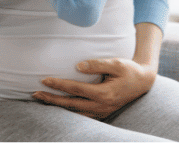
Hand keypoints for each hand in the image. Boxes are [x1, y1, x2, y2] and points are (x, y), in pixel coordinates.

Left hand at [32, 58, 156, 119]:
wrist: (143, 82)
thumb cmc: (129, 70)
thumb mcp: (116, 63)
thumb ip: (97, 64)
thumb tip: (78, 66)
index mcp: (104, 93)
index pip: (76, 89)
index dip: (59, 85)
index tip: (45, 79)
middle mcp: (102, 106)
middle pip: (71, 104)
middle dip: (52, 99)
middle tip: (36, 93)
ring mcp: (102, 112)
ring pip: (75, 112)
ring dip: (58, 107)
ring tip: (42, 100)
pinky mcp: (102, 113)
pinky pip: (82, 115)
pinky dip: (69, 111)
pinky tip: (59, 106)